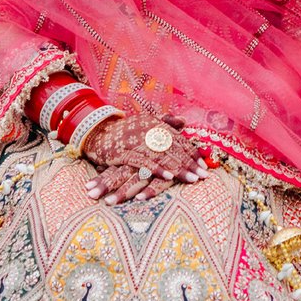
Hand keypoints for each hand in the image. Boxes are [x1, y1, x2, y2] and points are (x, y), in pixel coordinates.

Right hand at [84, 111, 207, 203]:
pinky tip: (169, 178)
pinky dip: (158, 170)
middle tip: (203, 176)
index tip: (204, 166)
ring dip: (179, 168)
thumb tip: (183, 121)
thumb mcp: (145, 123)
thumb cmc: (124, 131)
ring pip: (162, 156)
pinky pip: (144, 162)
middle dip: (190, 163)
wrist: (97, 133)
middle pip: (174, 149)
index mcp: (155, 124)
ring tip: (192, 179)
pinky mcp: (125, 152)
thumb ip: (165, 122)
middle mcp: (148, 130)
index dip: (192, 153)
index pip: (178, 140)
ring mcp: (136, 141)